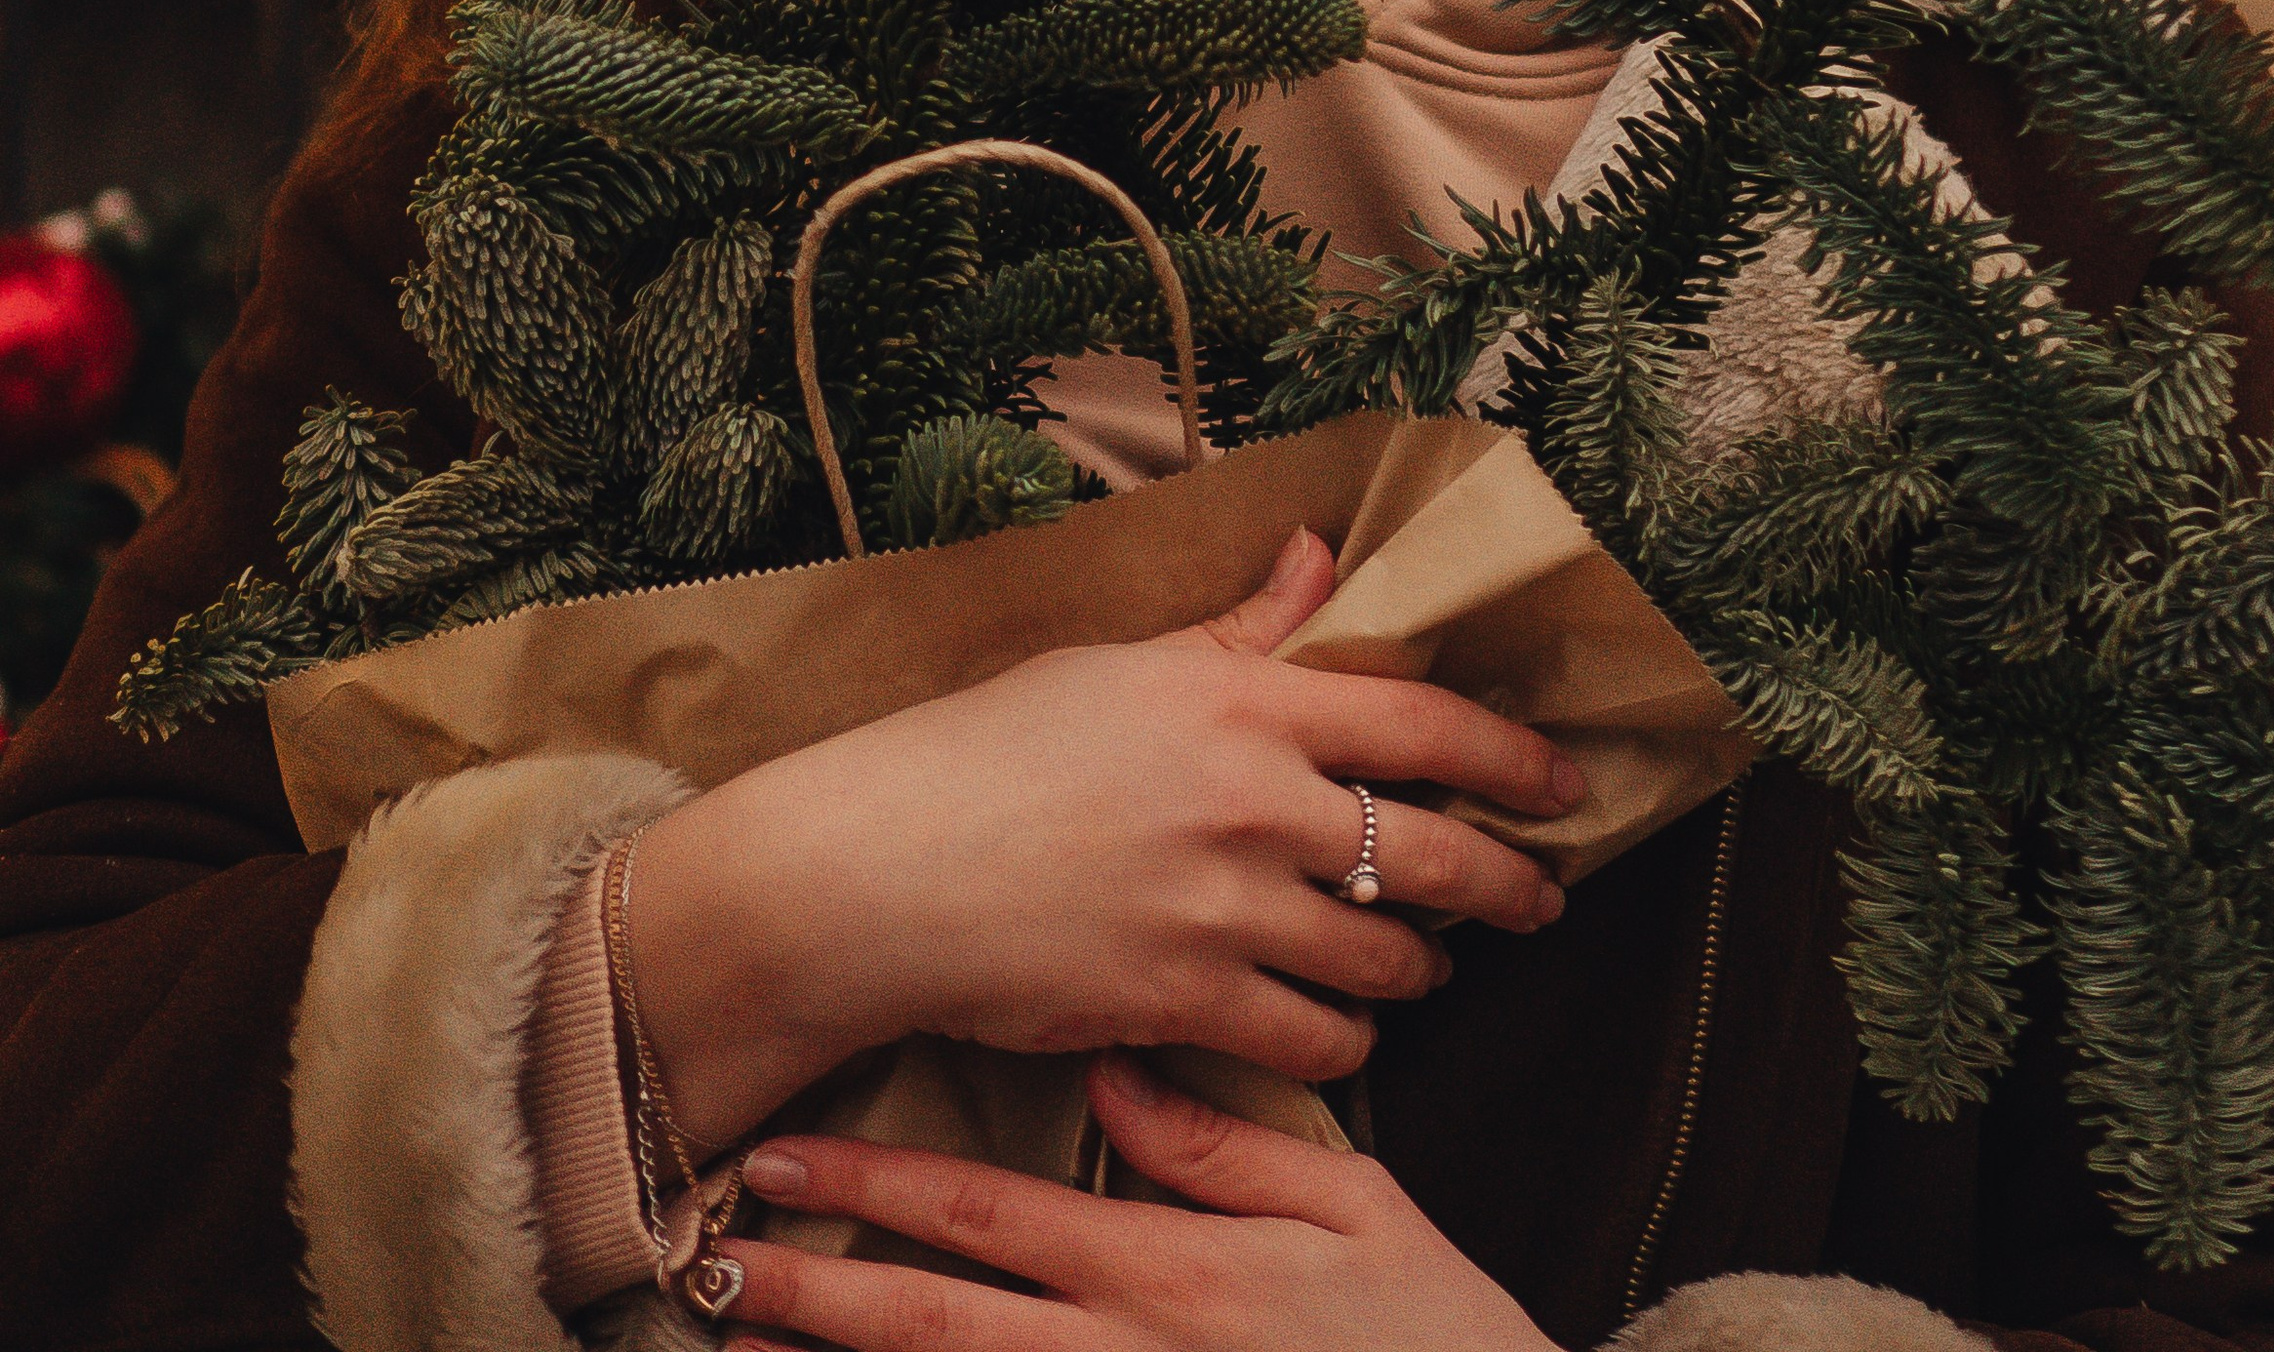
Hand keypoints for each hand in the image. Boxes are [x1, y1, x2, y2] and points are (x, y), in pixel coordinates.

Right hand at [630, 527, 1581, 1154]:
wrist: (883, 869)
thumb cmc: (991, 749)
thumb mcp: (1121, 663)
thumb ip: (1240, 630)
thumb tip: (1318, 557)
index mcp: (1243, 700)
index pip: (1423, 723)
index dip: (1513, 758)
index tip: (1563, 783)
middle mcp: (1253, 802)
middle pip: (1433, 853)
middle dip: (1509, 884)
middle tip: (1539, 899)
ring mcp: (1225, 910)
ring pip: (1386, 960)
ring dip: (1422, 967)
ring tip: (1429, 962)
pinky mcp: (1187, 1003)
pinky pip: (1316, 1041)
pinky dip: (1345, 1040)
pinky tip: (1340, 1024)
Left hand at [709, 1052, 1558, 1351]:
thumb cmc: (1437, 1339)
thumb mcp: (1354, 1213)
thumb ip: (1226, 1146)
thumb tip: (1110, 1072)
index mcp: (1168, 1275)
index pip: (989, 1220)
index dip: (875, 1189)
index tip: (780, 1161)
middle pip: (934, 1326)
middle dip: (813, 1292)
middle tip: (713, 1259)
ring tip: (741, 1342)